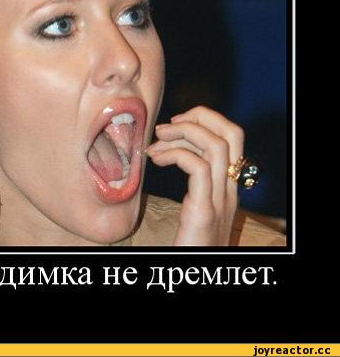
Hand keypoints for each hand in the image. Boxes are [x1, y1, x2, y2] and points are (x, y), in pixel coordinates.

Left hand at [145, 106, 244, 245]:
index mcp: (227, 187)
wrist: (192, 272)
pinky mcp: (204, 211)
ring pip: (217, 145)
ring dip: (183, 133)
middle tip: (166, 126)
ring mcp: (220, 200)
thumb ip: (191, 183)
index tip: (175, 125)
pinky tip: (157, 160)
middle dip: (200, 116)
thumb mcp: (193, 207)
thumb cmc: (188, 243)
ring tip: (156, 142)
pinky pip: (199, 168)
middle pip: (232, 133)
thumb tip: (164, 151)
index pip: (232, 137)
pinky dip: (176, 154)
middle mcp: (229, 190)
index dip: (206, 120)